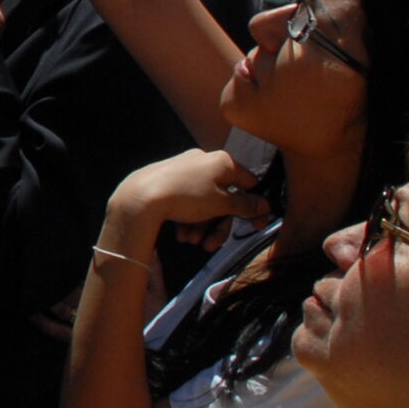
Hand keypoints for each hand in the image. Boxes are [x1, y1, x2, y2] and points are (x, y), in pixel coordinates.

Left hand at [105, 147, 267, 244]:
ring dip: (202, 226)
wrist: (142, 196)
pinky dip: (188, 219)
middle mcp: (204, 162)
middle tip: (211, 245)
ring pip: (205, 203)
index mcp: (222, 162)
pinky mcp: (169, 181)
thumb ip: (245, 205)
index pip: (248, 182)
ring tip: (192, 241)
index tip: (257, 226)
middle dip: (218, 225)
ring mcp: (185, 171)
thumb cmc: (187, 196)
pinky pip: (187, 201)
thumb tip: (266, 205)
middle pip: (224, 198)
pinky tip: (181, 235)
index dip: (254, 206)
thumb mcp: (221, 204)